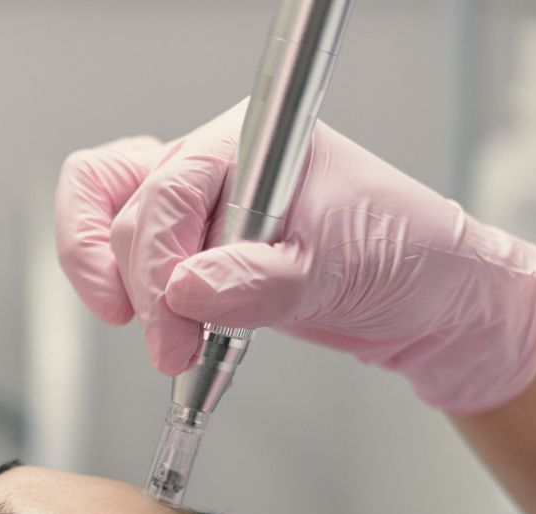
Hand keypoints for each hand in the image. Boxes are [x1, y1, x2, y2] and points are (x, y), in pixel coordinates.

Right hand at [54, 103, 535, 413]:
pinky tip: (149, 321)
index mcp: (255, 142)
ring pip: (107, 217)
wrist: (427, 297)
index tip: (173, 327)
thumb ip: (259, 281)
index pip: (172, 190)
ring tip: (163, 336)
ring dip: (117, 282)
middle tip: (175, 350)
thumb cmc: (404, 256)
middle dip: (145, 289)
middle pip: (131, 211)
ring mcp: (201, 202)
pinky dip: (118, 285)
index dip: (158, 262)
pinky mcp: (192, 244)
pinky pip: (124, 248)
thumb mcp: (338, 270)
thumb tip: (186, 292)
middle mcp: (218, 161)